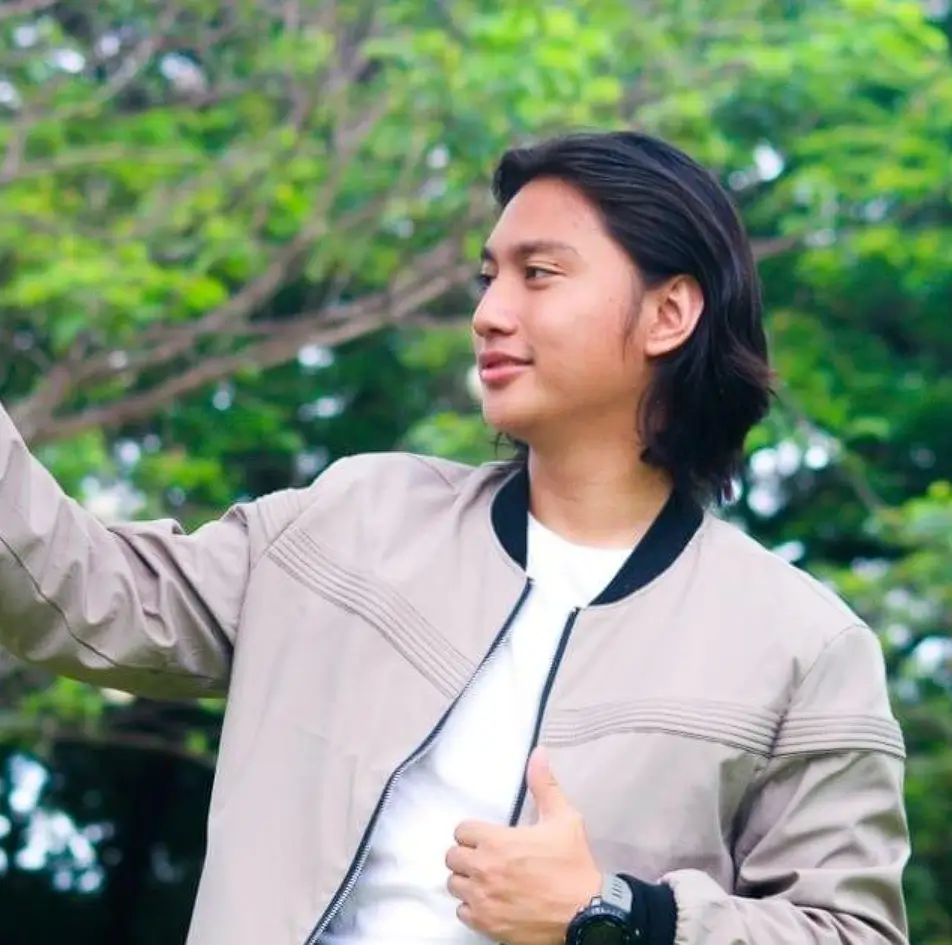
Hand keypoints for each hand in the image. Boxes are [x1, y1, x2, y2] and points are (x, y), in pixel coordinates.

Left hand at [446, 746, 600, 944]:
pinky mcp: (487, 925)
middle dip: (466, 855)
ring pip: (454, 885)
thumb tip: (538, 753)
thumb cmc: (573, 864)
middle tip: (485, 858)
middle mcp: (483, 870)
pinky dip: (472, 908)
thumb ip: (544, 785)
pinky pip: (462, 913)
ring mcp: (482, 900)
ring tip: (486, 880)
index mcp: (496, 841)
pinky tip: (489, 902)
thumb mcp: (563, 819)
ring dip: (467, 881)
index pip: (461, 831)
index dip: (473, 832)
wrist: (586, 912)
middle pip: (452, 857)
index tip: (486, 838)